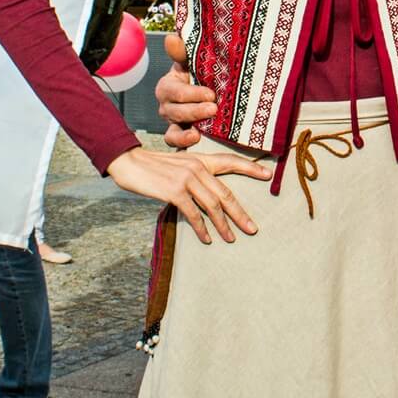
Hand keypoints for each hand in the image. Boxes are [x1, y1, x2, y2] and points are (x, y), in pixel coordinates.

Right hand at [104, 147, 271, 243]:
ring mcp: (187, 179)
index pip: (231, 161)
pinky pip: (193, 214)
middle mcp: (197, 168)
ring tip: (232, 238)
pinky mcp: (175, 192)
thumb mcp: (178, 165)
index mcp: (201, 159)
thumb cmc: (153, 167)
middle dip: (240, 213)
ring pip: (213, 205)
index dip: (251, 168)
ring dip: (224, 225)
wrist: (128, 162)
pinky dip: (201, 228)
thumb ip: (195, 175)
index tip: (269, 175)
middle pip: (226, 193)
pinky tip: (207, 238)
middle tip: (253, 228)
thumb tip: (208, 196)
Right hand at [156, 33, 216, 149]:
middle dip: (194, 110)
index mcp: (168, 86)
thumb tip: (171, 37)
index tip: (210, 93)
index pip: (173, 91)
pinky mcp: (180, 137)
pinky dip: (183, 142)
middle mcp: (167, 106)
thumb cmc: (201, 75)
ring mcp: (173, 123)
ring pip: (174, 130)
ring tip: (204, 126)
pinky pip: (175, 143)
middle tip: (214, 108)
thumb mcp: (193, 62)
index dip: (191, 94)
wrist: (214, 94)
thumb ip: (183, 52)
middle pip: (175, 111)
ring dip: (188, 129)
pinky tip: (196, 138)